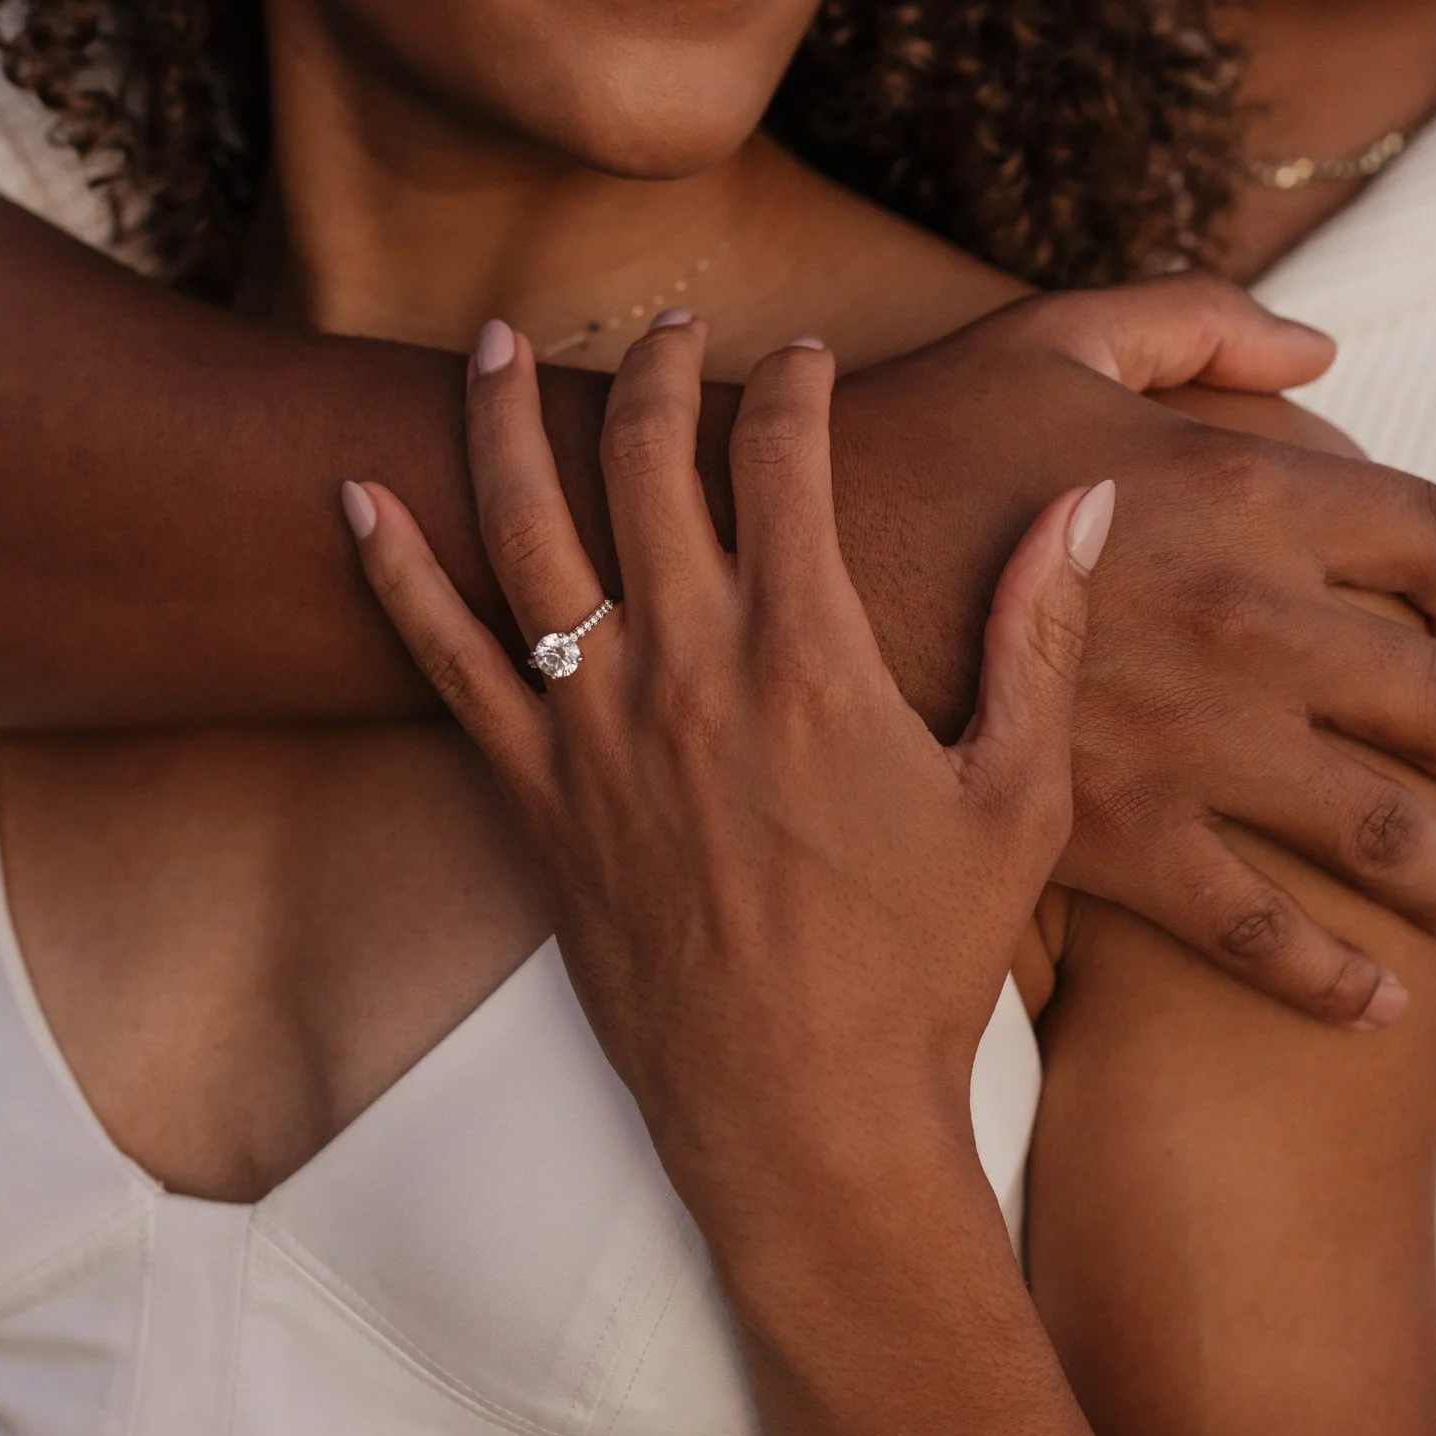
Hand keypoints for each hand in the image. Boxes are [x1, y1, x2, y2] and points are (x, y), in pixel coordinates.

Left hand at [343, 315, 1105, 1212]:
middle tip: (664, 326)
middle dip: (653, 368)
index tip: (808, 354)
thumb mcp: (1017, 799)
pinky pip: (444, 661)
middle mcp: (687, 666)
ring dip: (504, 420)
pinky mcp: (532, 796)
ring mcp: (593, 729)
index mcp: (809, 653)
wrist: (800, 1109)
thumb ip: (1039, 638)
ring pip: (524, 530)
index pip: (786, 454)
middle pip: (644, 459)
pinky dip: (393, 574)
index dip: (796, 381)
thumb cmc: (918, 963)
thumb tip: (1081, 507)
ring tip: (497, 343)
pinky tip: (354, 497)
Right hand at [829, 276, 1435, 1025]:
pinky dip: (1334, 978)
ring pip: (1386, 829)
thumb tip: (1324, 349)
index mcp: (1249, 486)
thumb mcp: (1057, 338)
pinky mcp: (1119, 837)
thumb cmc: (919, 440)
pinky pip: (1260, 930)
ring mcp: (1192, 738)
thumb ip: (1199, 323)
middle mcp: (1250, 616)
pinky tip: (1376, 999)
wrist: (773, 564)